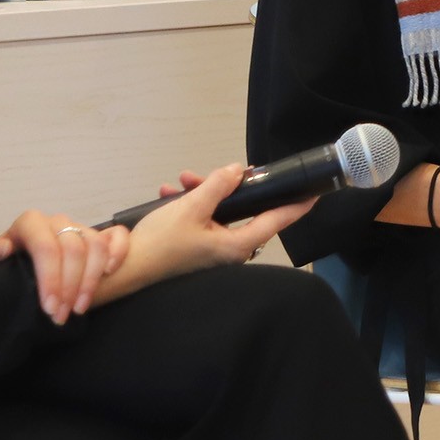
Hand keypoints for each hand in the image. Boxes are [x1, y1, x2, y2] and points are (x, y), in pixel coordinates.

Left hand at [0, 212, 130, 324]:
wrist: (14, 262)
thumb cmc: (1, 264)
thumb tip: (4, 249)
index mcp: (30, 223)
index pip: (46, 247)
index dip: (51, 278)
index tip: (49, 309)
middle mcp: (57, 221)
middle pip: (73, 249)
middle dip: (69, 287)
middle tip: (61, 317)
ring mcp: (79, 227)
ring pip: (96, 245)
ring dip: (92, 280)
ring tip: (80, 307)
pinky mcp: (97, 234)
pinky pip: (118, 235)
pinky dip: (118, 252)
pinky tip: (110, 272)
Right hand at [92, 163, 318, 305]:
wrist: (126, 268)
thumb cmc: (161, 242)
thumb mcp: (190, 207)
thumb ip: (217, 186)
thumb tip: (238, 170)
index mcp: (237, 244)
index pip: (276, 221)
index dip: (296, 206)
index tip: (314, 192)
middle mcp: (231, 251)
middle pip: (245, 211)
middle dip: (227, 187)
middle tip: (212, 173)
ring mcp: (214, 251)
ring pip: (220, 213)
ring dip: (203, 193)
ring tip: (181, 182)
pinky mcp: (199, 249)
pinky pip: (203, 221)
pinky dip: (191, 205)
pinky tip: (169, 195)